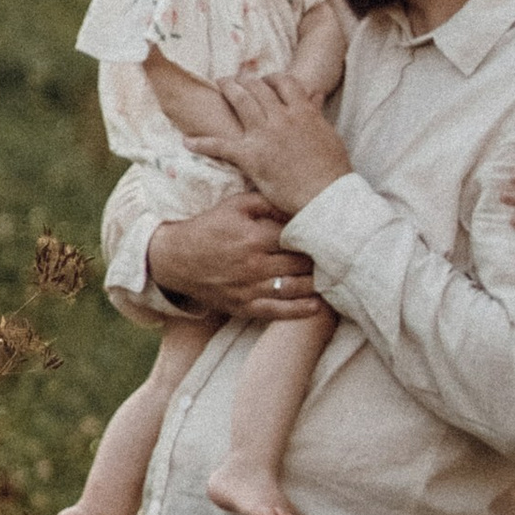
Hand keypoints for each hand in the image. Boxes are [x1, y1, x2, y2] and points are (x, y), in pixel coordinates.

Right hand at [145, 194, 324, 322]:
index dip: (316, 235)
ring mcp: (249, 289)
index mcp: (254, 237)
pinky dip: (299, 311)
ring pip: (294, 288)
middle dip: (321, 259)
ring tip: (334, 277)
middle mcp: (253, 265)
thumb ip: (266, 202)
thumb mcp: (234, 206)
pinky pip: (277, 312)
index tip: (332, 233)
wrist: (175, 259)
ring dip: (316, 284)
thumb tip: (297, 202)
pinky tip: (317, 306)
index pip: (296, 237)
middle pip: (300, 264)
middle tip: (339, 255)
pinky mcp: (243, 307)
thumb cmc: (208, 227)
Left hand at [162, 68, 352, 221]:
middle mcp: (281, 117)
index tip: (265, 80)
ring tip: (220, 84)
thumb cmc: (332, 170)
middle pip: (258, 87)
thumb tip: (317, 93)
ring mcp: (264, 135)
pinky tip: (187, 141)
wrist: (325, 197)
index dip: (271, 78)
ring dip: (228, 89)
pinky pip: (220, 145)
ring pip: (240, 101)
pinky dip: (202, 143)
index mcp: (303, 111)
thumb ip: (317, 112)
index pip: (283, 82)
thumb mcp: (328, 135)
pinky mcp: (250, 157)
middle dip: (245, 80)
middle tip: (236, 79)